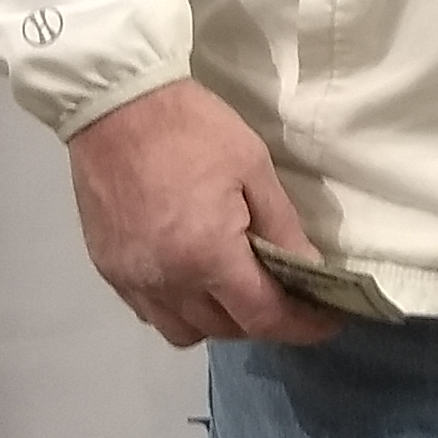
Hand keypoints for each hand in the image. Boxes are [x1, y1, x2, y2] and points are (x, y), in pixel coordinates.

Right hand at [64, 77, 343, 347]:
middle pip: (225, 329)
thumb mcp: (253, 168)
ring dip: (218, 321)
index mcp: (208, 255)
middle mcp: (168, 282)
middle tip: (288, 294)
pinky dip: (179, 309)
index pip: (263, 316)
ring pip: (185, 332)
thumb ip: (283, 228)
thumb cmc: (193, 129)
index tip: (328, 321)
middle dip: (263, 319)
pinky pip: (152, 313)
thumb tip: (309, 271)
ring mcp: (134, 281)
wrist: (116, 106)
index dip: (302, 326)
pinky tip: (192, 279)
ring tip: (236, 289)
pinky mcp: (109, 271)